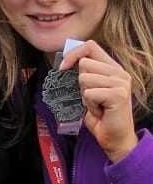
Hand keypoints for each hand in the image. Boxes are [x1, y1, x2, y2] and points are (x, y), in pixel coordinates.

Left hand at [59, 40, 138, 161]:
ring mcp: (121, 83)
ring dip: (85, 95)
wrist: (114, 137)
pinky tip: (100, 111)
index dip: (73, 53)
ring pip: (84, 78)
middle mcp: (120, 72)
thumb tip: (67, 58)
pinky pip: (88, 93)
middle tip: (93, 96)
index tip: (63, 67)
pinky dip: (89, 104)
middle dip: (81, 82)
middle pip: (85, 63)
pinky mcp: (118, 95)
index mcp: (113, 67)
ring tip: (97, 104)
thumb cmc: (100, 113)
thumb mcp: (90, 87)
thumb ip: (85, 72)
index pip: (90, 46)